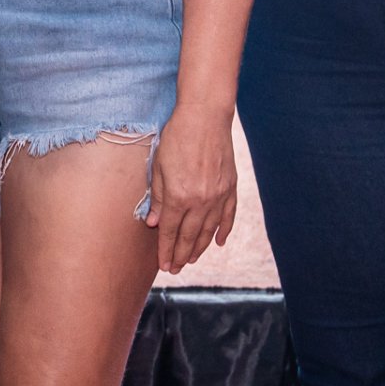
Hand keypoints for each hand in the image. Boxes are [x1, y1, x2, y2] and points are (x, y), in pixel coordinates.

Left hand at [147, 103, 237, 273]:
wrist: (206, 117)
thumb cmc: (177, 137)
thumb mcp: (158, 166)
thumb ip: (157, 196)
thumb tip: (154, 223)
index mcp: (178, 196)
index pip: (170, 231)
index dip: (166, 250)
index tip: (164, 264)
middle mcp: (200, 201)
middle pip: (189, 236)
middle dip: (181, 255)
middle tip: (175, 268)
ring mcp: (218, 196)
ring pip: (208, 231)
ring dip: (199, 248)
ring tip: (191, 259)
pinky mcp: (230, 188)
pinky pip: (228, 216)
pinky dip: (223, 231)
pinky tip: (218, 242)